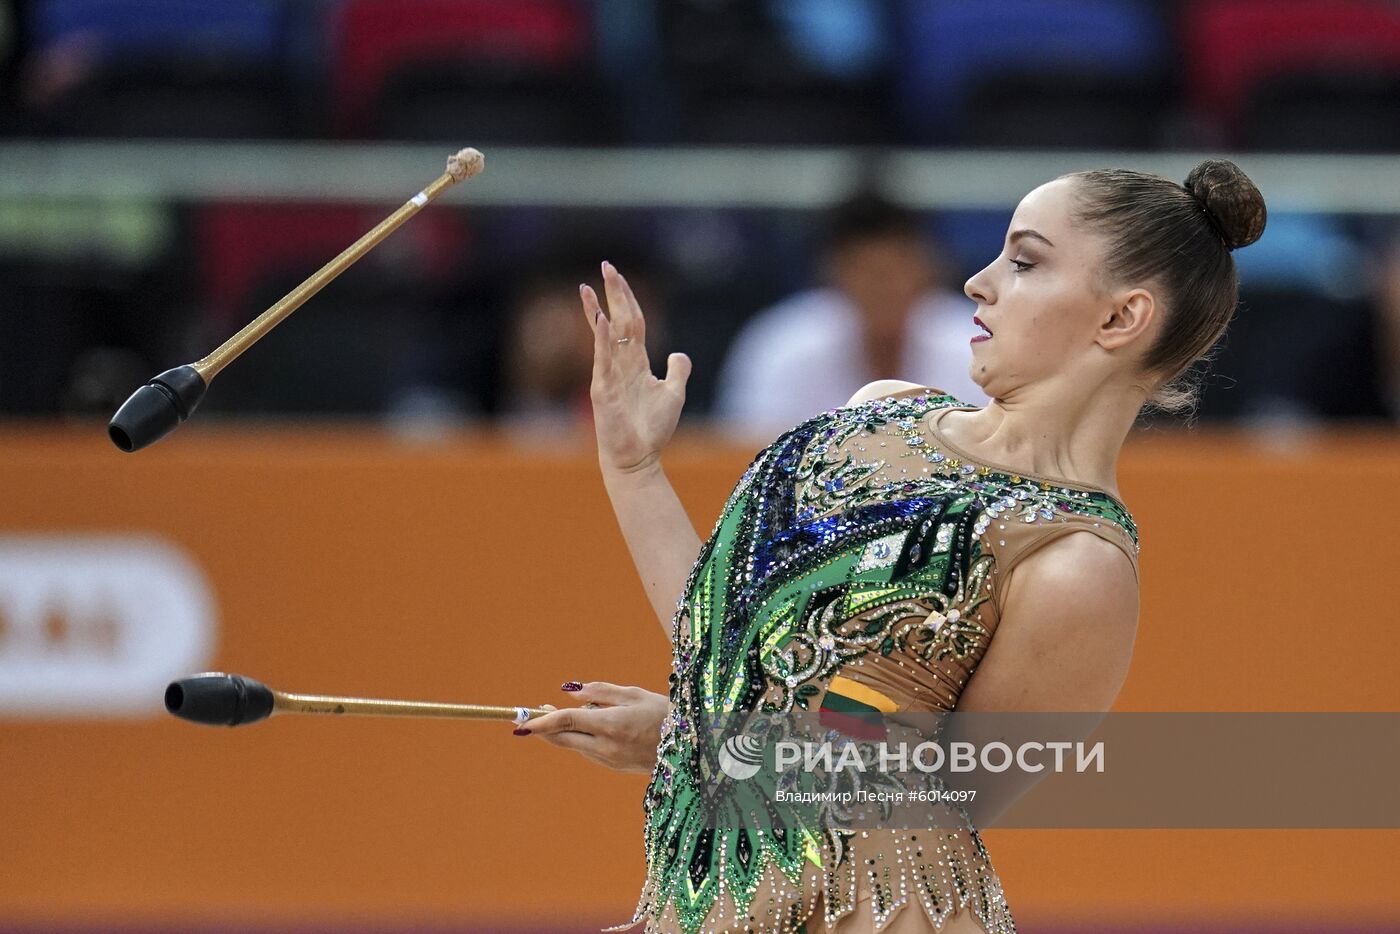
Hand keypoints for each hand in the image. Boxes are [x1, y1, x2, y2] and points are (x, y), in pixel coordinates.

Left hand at [515, 681, 670, 772]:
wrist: (689, 748)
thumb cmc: (664, 713)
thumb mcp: (634, 694)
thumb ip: (600, 692)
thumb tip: (571, 693)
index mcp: (611, 724)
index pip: (566, 721)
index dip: (541, 721)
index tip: (522, 722)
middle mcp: (606, 746)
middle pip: (562, 738)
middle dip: (544, 728)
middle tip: (534, 712)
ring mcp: (608, 760)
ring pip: (573, 745)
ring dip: (563, 731)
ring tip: (565, 712)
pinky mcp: (612, 767)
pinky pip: (587, 752)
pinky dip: (580, 739)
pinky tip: (590, 726)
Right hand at [580, 262, 690, 475]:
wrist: (637, 458)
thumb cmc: (652, 429)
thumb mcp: (674, 393)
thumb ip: (678, 370)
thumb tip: (679, 353)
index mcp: (636, 362)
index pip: (633, 321)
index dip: (628, 298)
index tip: (618, 275)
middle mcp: (620, 363)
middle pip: (618, 320)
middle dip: (613, 292)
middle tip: (606, 265)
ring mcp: (608, 375)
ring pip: (604, 336)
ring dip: (596, 310)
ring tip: (589, 286)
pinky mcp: (602, 390)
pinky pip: (602, 360)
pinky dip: (602, 339)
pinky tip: (601, 319)